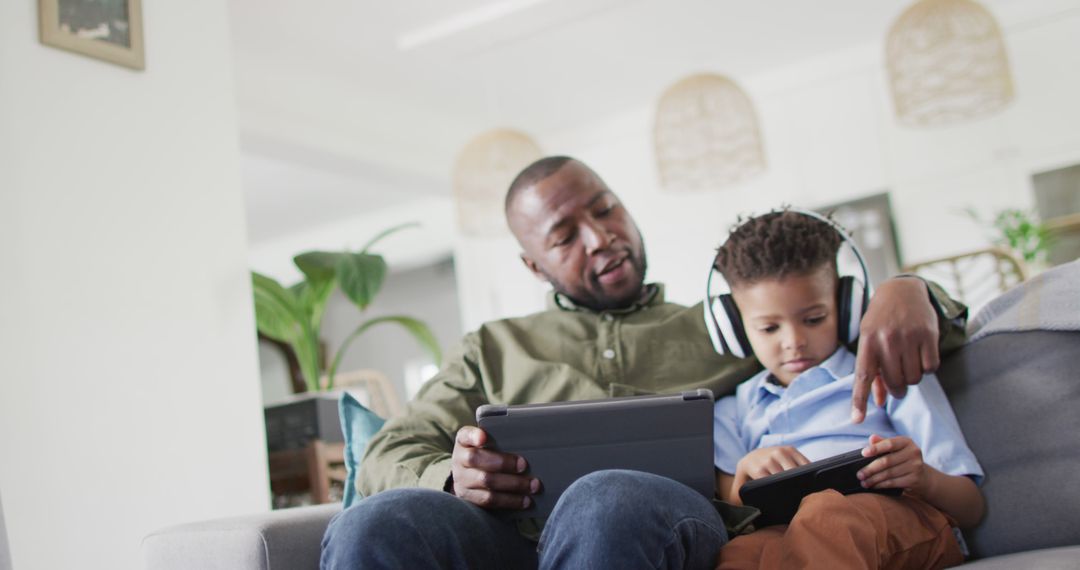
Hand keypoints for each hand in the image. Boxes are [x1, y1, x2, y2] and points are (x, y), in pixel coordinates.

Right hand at [450, 426, 539, 509]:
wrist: (469, 476)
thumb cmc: (486, 455)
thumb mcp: (488, 444)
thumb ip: (501, 441)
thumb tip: (526, 444)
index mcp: (464, 441)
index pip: (465, 435)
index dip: (474, 436)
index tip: (483, 437)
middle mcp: (459, 460)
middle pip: (476, 460)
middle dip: (502, 463)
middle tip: (524, 465)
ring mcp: (461, 480)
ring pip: (485, 482)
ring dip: (512, 485)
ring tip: (531, 486)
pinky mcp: (468, 498)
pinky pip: (489, 501)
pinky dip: (509, 501)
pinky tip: (524, 500)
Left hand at [732, 446, 809, 500]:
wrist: (752, 457)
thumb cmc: (748, 478)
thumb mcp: (739, 489)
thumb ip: (738, 502)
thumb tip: (745, 513)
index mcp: (754, 466)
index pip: (767, 479)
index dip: (777, 491)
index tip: (783, 501)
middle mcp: (768, 456)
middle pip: (785, 475)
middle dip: (791, 487)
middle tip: (797, 501)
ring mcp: (780, 451)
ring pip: (796, 469)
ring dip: (802, 480)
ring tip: (805, 493)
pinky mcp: (791, 449)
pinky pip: (804, 462)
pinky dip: (809, 472)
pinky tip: (810, 482)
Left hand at [852, 277, 939, 422]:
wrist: (901, 291)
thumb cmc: (881, 322)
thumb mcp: (869, 341)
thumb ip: (873, 372)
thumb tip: (879, 402)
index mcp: (867, 342)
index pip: (862, 377)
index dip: (860, 400)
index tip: (857, 419)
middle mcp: (886, 340)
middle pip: (895, 383)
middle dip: (897, 389)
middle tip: (898, 382)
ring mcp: (908, 336)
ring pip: (914, 378)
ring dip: (912, 377)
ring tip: (907, 362)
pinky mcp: (928, 334)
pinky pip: (931, 368)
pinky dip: (927, 368)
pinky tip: (920, 355)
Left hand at [857, 434, 928, 492]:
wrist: (922, 476)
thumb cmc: (902, 458)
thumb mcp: (895, 448)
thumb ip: (882, 442)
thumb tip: (872, 438)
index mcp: (906, 442)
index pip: (889, 444)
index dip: (875, 448)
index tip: (863, 453)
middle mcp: (913, 453)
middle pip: (887, 461)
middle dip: (870, 469)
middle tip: (859, 474)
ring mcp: (916, 466)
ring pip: (889, 474)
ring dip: (874, 479)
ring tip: (863, 482)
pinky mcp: (915, 479)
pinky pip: (894, 482)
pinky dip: (881, 485)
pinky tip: (874, 486)